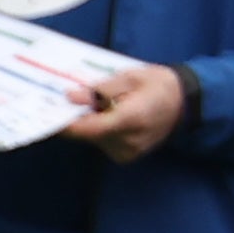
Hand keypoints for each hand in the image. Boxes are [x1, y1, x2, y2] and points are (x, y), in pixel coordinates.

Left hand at [68, 61, 188, 162]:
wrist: (187, 102)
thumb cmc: (159, 84)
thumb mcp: (130, 77)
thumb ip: (100, 89)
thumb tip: (70, 97)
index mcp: (130, 119)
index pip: (88, 129)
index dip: (64, 122)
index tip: (46, 111)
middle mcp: (128, 141)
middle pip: (87, 134)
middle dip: (75, 118)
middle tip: (70, 99)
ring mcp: (129, 151)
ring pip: (93, 139)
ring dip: (88, 123)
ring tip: (95, 104)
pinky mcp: (127, 155)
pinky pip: (102, 143)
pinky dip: (99, 130)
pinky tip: (108, 116)